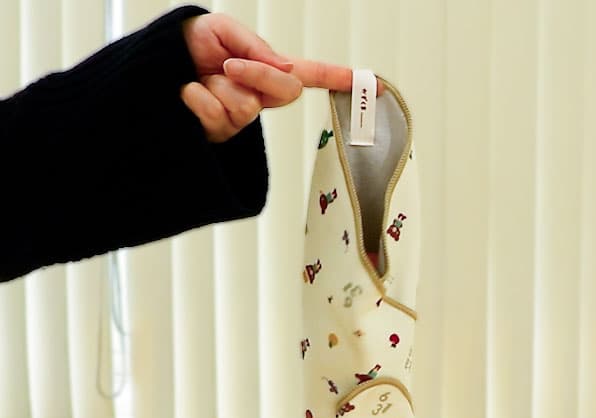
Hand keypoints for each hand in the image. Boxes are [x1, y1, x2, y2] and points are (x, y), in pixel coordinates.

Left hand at [180, 13, 382, 142]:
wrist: (148, 71)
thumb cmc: (184, 47)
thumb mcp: (220, 30)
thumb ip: (255, 46)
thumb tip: (283, 68)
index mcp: (264, 70)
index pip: (309, 75)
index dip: (340, 80)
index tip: (373, 85)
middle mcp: (258, 97)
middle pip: (286, 92)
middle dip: (257, 76)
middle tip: (229, 65)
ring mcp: (240, 118)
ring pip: (247, 108)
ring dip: (218, 88)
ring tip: (199, 80)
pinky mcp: (219, 135)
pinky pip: (218, 118)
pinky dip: (197, 99)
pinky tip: (186, 94)